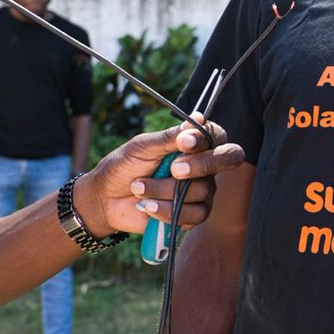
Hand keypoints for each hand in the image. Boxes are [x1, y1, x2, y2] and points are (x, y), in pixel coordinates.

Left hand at [76, 117, 243, 239]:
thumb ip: (170, 137)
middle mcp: (203, 166)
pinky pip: (195, 213)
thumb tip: (199, 118)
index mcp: (192, 145)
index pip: (218, 136)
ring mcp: (200, 191)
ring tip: (140, 189)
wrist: (104, 200)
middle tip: (174, 169)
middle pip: (229, 159)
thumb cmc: (122, 167)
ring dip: (165, 190)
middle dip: (203, 165)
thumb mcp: (142, 147)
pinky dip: (167, 210)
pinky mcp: (192, 215)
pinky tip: (148, 206)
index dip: (206, 140)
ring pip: (202, 189)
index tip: (183, 144)